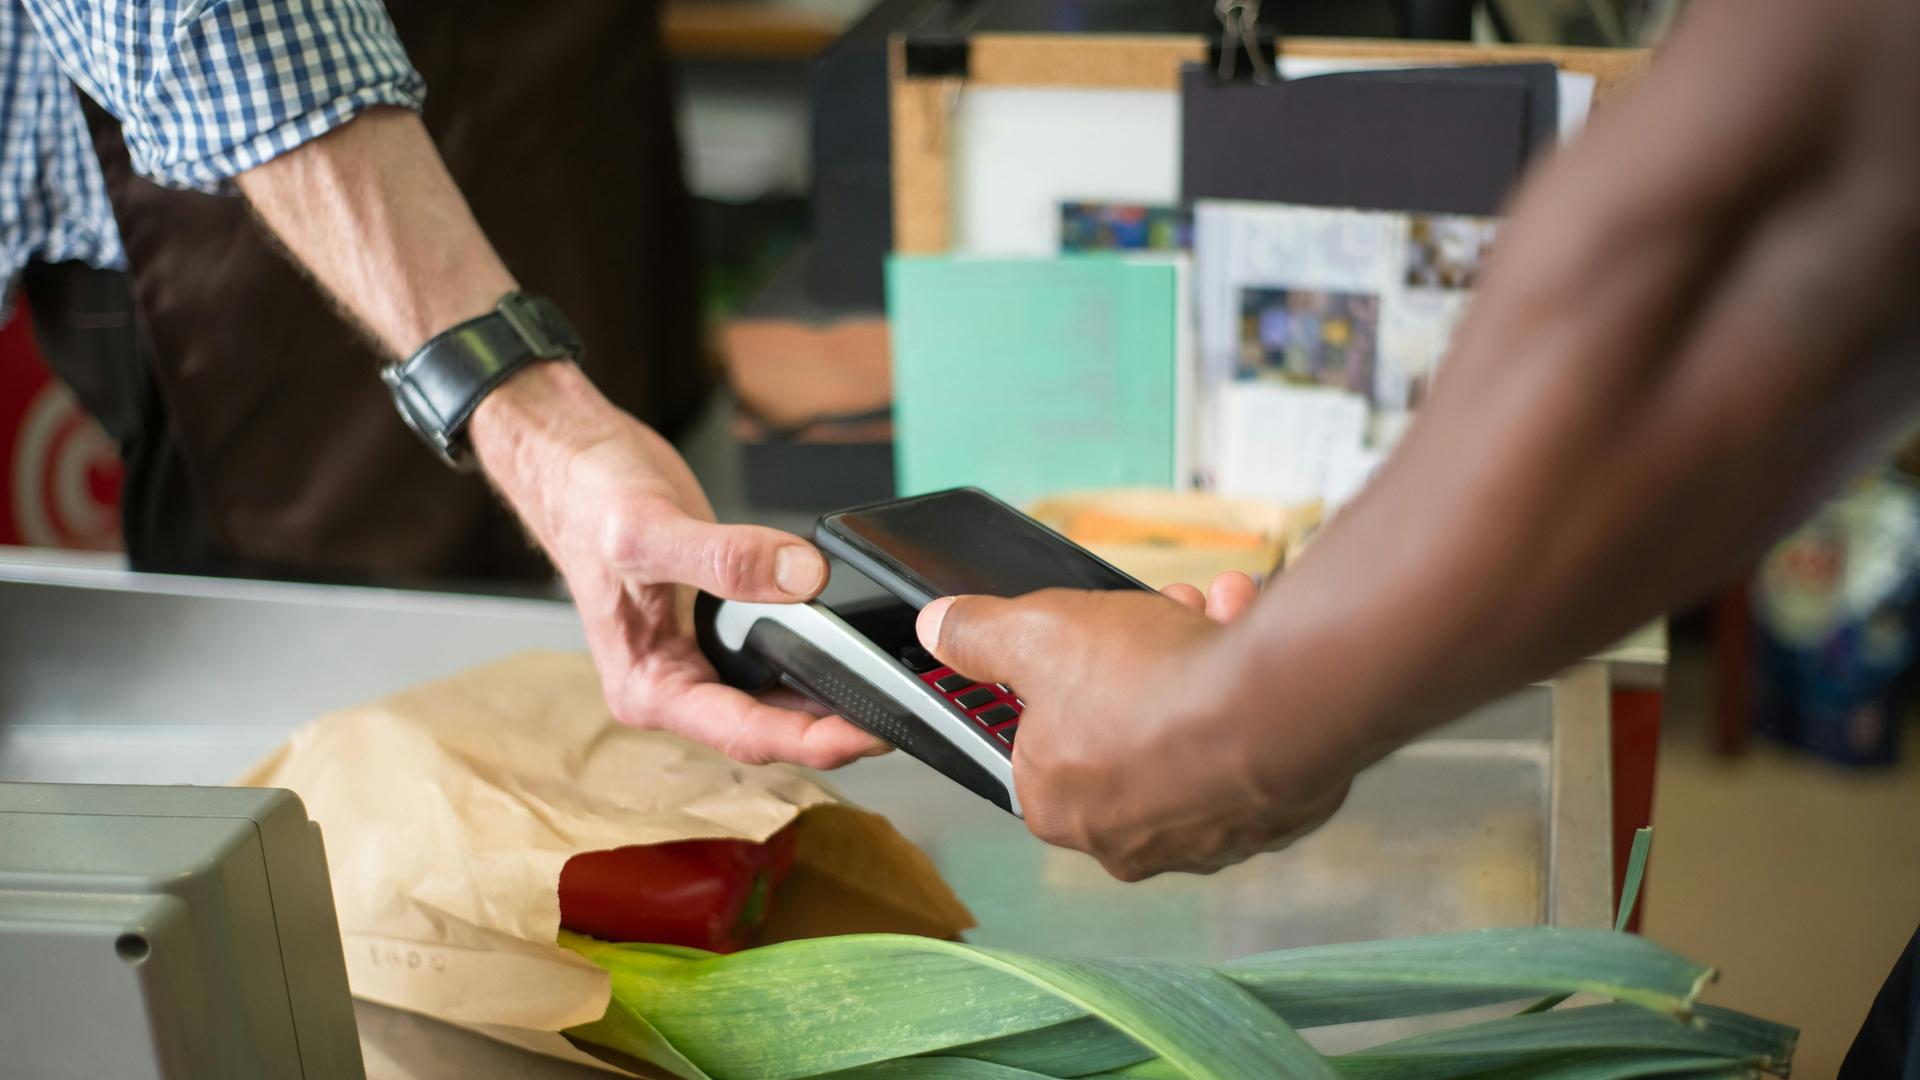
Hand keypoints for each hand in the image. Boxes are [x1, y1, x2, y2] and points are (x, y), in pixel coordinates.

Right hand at [471, 362, 886, 767]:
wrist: (572, 458)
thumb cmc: (587, 498)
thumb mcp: (650, 527)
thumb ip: (724, 558)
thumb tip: (800, 577)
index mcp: (648, 686)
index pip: (746, 735)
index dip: (815, 742)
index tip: (873, 732)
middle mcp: (671, 685)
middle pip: (768, 729)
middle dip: (834, 728)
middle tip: (903, 711)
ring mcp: (693, 659)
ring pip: (775, 700)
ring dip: (829, 699)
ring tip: (891, 690)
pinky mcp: (714, 630)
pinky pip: (774, 658)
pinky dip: (814, 657)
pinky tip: (850, 649)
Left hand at [917, 573, 1352, 880]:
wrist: (1277, 708)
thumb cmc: (1151, 685)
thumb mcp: (1038, 633)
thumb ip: (980, 635)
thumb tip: (940, 628)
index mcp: (1056, 805)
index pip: (1037, 742)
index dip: (1059, 678)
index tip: (1080, 642)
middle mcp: (1124, 837)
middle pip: (1118, 727)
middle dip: (1137, 658)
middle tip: (1156, 613)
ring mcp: (1199, 834)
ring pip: (1186, 731)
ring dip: (1193, 659)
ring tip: (1209, 611)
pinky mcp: (1262, 818)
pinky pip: (1242, 744)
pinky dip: (1242, 692)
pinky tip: (1246, 639)